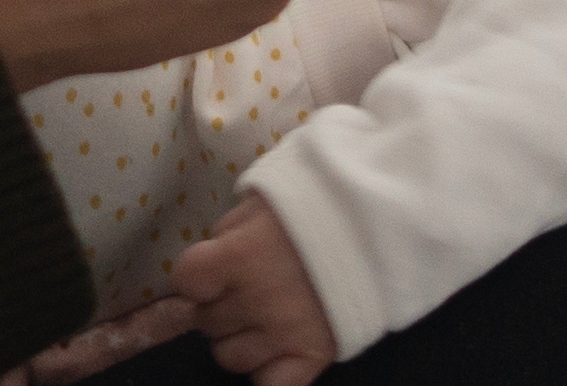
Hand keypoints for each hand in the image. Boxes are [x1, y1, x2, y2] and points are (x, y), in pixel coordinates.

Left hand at [173, 195, 335, 385]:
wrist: (381, 222)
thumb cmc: (319, 203)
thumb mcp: (264, 198)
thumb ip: (229, 233)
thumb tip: (207, 264)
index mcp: (241, 256)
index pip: (185, 280)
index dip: (196, 276)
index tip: (211, 270)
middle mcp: (257, 300)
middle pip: (206, 320)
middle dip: (220, 303)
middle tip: (245, 286)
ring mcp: (284, 333)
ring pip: (229, 357)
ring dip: (239, 338)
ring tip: (262, 316)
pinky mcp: (312, 357)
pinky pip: (268, 384)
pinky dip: (267, 369)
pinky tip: (276, 348)